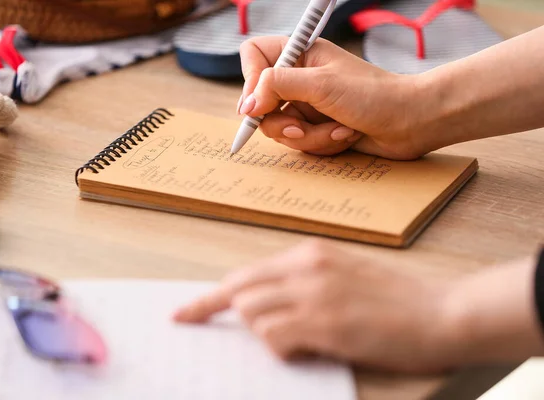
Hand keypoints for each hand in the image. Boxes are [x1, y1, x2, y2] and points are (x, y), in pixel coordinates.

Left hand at [173, 240, 458, 372]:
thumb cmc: (396, 298)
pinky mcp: (326, 323)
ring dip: (264, 334)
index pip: (245, 274)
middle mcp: (305, 268)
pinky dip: (282, 350)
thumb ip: (302, 284)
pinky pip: (275, 339)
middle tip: (210, 327)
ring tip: (297, 339)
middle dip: (221, 314)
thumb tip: (264, 307)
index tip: (185, 311)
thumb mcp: (343, 275)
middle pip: (239, 292)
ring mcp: (314, 295)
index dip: (211, 297)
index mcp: (309, 254)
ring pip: (252, 315)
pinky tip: (310, 349)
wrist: (442, 311)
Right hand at [237, 37, 428, 159]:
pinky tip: (345, 136)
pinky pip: (301, 143)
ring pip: (281, 129)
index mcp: (300, 55)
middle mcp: (300, 79)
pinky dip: (322, 144)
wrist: (411, 122)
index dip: (249, 82)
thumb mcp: (321, 85)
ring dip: (310, 136)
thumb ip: (277, 86)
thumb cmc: (374, 95)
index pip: (254, 57)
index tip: (256, 107)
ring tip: (339, 129)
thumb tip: (247, 104)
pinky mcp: (318, 128)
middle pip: (261, 104)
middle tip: (301, 128)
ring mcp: (308, 105)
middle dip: (284, 123)